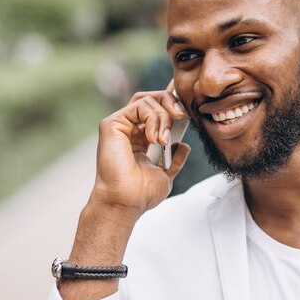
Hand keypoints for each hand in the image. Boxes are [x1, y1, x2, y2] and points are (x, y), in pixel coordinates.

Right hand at [91, 82, 190, 218]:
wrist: (127, 202)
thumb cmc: (141, 194)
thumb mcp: (166, 174)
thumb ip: (175, 160)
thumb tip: (184, 145)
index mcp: (140, 138)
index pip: (155, 110)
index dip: (171, 102)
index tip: (186, 105)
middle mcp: (129, 129)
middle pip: (151, 98)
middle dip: (170, 102)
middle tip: (181, 116)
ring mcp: (120, 125)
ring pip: (147, 100)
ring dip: (163, 116)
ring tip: (164, 140)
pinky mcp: (112, 124)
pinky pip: (138, 106)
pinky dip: (153, 118)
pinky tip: (155, 139)